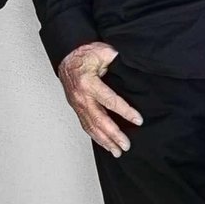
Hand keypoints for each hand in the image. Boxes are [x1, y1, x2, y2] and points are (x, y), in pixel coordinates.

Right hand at [57, 42, 142, 157]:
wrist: (66, 56)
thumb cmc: (84, 54)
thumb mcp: (102, 52)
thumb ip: (115, 59)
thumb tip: (131, 63)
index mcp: (88, 83)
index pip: (109, 101)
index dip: (125, 111)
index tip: (138, 120)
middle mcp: (81, 97)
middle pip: (99, 120)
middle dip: (114, 135)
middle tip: (126, 145)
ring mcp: (77, 104)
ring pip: (91, 127)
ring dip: (105, 140)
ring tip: (117, 151)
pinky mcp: (77, 108)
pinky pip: (86, 125)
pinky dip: (95, 137)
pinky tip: (104, 144)